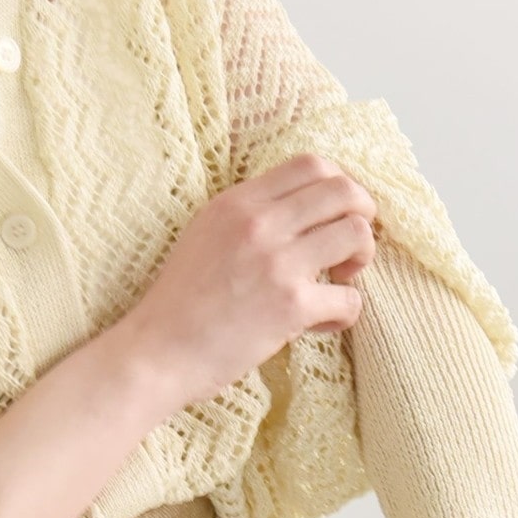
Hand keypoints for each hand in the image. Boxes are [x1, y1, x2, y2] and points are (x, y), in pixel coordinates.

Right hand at [123, 151, 378, 408]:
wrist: (155, 353)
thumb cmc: (180, 304)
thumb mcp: (204, 236)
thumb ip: (247, 218)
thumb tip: (298, 212)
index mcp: (237, 203)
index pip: (311, 165)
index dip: (338, 186)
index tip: (334, 216)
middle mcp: (259, 224)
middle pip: (344, 191)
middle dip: (362, 216)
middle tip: (348, 248)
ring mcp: (276, 263)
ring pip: (357, 234)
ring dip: (360, 258)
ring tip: (338, 280)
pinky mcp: (289, 306)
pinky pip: (350, 298)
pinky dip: (345, 312)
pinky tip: (320, 324)